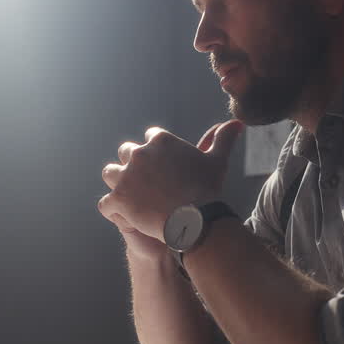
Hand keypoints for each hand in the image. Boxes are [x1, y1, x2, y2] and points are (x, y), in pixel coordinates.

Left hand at [99, 120, 243, 240]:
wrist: (196, 219)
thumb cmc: (208, 190)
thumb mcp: (217, 161)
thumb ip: (223, 140)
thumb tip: (237, 123)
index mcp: (160, 141)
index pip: (151, 137)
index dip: (156, 152)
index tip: (163, 166)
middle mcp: (139, 154)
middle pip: (126, 152)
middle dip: (133, 165)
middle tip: (146, 183)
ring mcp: (125, 177)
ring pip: (110, 173)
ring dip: (117, 183)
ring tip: (130, 196)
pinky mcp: (117, 199)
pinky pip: (105, 203)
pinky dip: (113, 209)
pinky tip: (126, 215)